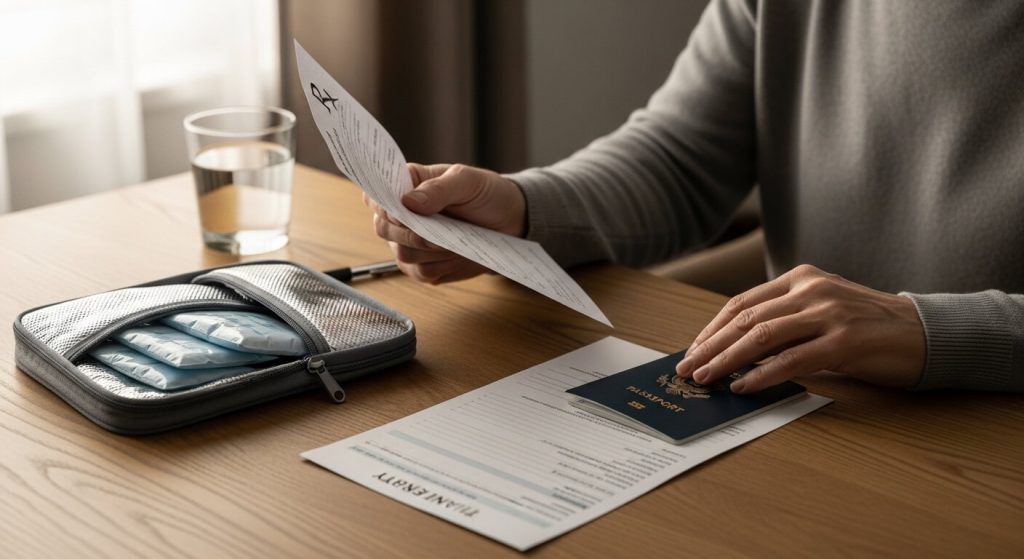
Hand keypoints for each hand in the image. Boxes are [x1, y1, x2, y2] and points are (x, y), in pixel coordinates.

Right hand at [364, 163, 526, 283]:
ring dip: (430, 250)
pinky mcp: (424, 265)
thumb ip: (439, 189)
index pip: (375, 195)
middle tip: (439, 231)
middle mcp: (402, 215)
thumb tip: (408, 201)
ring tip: (456, 239)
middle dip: (411, 232)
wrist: (509, 222)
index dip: (382, 204)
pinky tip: (456, 253)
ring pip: (402, 254)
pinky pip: (419, 273)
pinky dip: (440, 266)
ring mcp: (411, 242)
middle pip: (383, 228)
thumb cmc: (486, 194)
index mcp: (407, 186)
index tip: (403, 209)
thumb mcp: (468, 182)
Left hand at [674, 264, 925, 392]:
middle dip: (711, 346)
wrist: (925, 333)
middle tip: (688, 368)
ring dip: (727, 361)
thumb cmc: (867, 327)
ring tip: (706, 379)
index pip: (743, 302)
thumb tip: (734, 351)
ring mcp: (828, 313)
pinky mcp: (845, 341)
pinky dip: (763, 375)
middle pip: (746, 318)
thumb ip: (784, 320)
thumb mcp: (821, 310)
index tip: (693, 350)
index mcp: (801, 277)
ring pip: (762, 336)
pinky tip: (743, 387)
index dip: (712, 328)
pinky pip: (792, 360)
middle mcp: (811, 289)